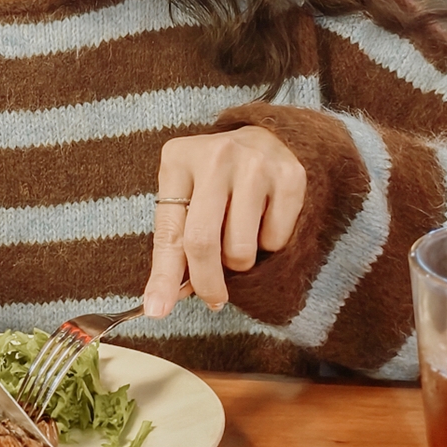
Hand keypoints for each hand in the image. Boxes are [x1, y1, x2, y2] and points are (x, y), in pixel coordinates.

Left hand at [143, 125, 306, 316]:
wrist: (269, 136)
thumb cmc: (216, 177)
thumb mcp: (186, 195)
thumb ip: (176, 242)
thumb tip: (163, 300)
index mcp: (178, 159)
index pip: (169, 231)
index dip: (162, 276)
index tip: (156, 310)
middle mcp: (215, 157)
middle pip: (203, 243)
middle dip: (206, 282)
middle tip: (213, 298)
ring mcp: (255, 165)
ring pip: (241, 249)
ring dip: (239, 261)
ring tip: (238, 236)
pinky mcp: (290, 178)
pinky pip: (275, 241)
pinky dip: (268, 245)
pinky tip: (263, 219)